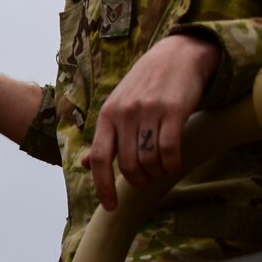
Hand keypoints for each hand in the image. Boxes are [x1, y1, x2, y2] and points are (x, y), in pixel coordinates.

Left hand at [82, 33, 219, 210]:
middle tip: (146, 180)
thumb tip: (85, 165)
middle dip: (138, 180)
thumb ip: (105, 137)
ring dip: (156, 173)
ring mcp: (149, 111)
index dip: (103, 186)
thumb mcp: (117, 108)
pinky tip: (173, 164)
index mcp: (107, 116)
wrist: (176, 55)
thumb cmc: (144, 86)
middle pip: (127, 165)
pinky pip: (169, 150)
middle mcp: (124, 114)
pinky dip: (171, 164)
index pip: (99, 159)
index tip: (110, 206)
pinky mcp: (174, 110)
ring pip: (148, 160)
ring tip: (160, 169)